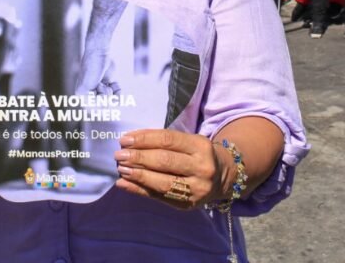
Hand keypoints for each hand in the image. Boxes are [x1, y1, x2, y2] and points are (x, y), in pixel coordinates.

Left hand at [114, 129, 232, 209]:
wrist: (224, 177)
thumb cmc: (199, 155)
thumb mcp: (189, 142)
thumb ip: (164, 142)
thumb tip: (130, 143)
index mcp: (200, 146)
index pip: (168, 140)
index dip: (145, 139)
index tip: (125, 139)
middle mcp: (201, 167)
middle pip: (164, 161)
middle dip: (138, 157)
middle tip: (119, 155)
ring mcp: (196, 189)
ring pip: (162, 182)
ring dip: (137, 175)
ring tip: (121, 169)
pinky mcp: (187, 204)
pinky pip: (159, 197)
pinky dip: (139, 190)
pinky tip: (124, 184)